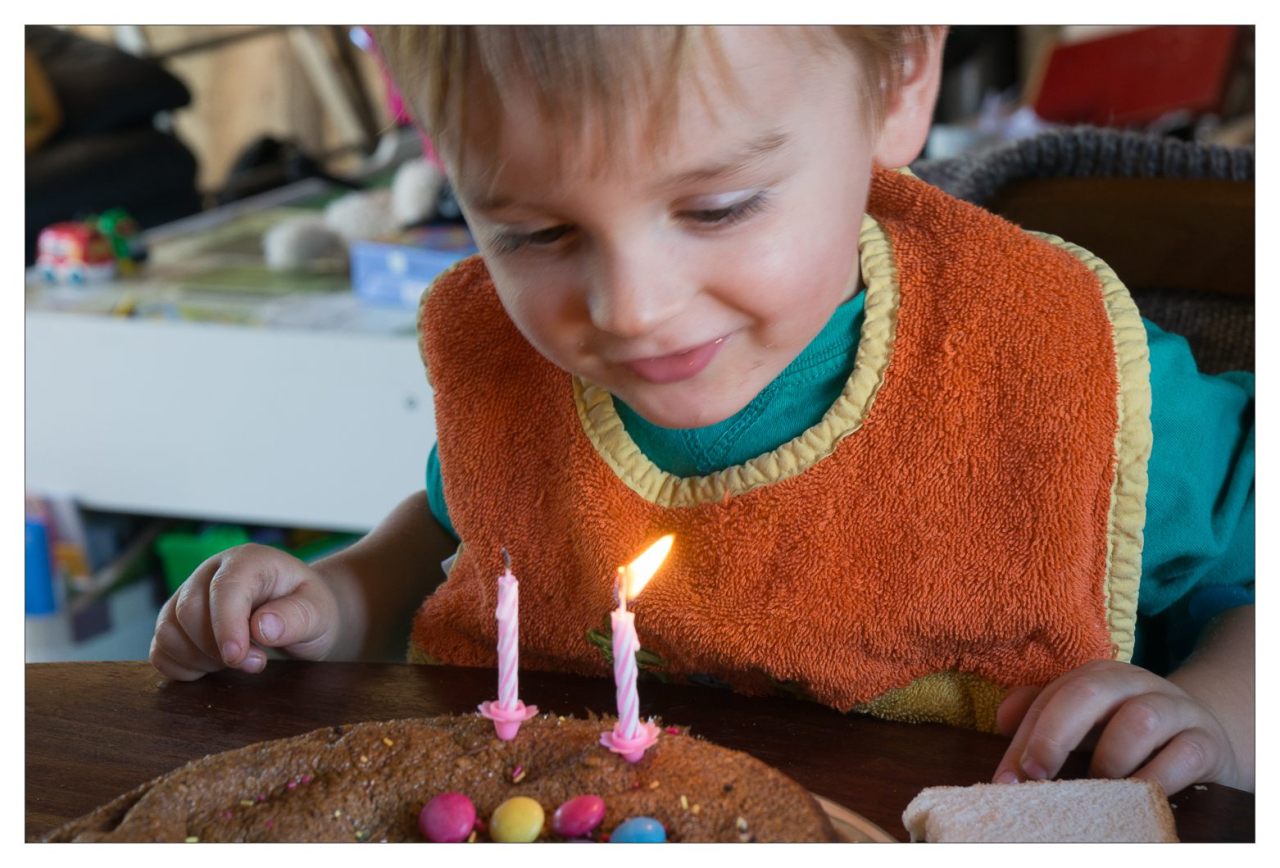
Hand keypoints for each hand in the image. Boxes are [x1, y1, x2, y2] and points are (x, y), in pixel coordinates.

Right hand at [149, 543, 341, 680]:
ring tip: (240, 661)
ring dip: (200, 659)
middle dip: (218, 648)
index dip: (226, 625)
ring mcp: (188, 596)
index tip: (238, 657)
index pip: (224, 588)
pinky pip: (160, 650)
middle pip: (188, 611)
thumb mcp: (318, 611)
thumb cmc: (309, 609)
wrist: (300, 615)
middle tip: (256, 662)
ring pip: (168, 631)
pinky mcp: (176, 622)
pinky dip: (182, 666)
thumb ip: (296, 617)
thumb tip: (261, 628)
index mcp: (247, 561)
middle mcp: (210, 573)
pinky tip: (214, 667)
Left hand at [992, 659, 1241, 795]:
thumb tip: (1001, 720)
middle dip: (1054, 735)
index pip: (1051, 698)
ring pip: (1139, 720)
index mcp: (1096, 677)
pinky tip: (1139, 795)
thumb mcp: (1086, 720)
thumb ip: (1043, 715)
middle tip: (1038, 775)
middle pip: (1088, 693)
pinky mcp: (1206, 741)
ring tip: (1099, 785)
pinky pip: (1183, 755)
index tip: (1006, 779)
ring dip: (1111, 759)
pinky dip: (1156, 778)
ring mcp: (1173, 709)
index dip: (1024, 738)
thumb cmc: (1129, 731)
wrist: (1205, 736)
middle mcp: (1132, 683)